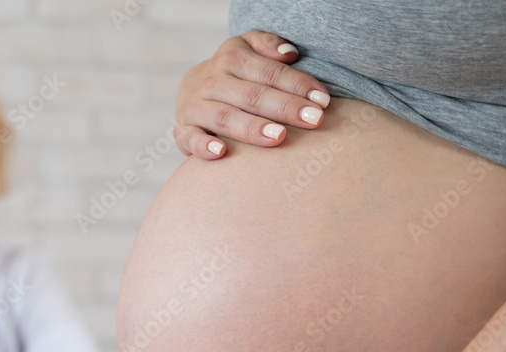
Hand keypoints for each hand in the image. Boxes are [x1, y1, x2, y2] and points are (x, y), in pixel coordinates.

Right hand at [176, 30, 330, 158]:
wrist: (191, 93)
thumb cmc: (234, 74)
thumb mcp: (248, 49)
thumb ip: (268, 46)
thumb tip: (290, 54)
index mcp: (231, 58)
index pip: (269, 72)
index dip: (297, 84)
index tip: (323, 100)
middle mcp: (211, 80)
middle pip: (252, 95)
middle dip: (284, 107)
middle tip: (314, 120)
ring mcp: (195, 106)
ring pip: (225, 117)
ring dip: (252, 128)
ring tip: (279, 137)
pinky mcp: (182, 131)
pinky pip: (191, 139)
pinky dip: (204, 146)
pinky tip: (222, 153)